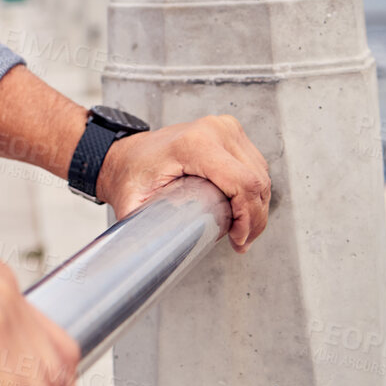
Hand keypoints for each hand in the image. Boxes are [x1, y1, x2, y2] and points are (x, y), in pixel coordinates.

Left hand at [96, 115, 270, 251]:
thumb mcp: (134, 203)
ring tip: (241, 231)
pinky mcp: (230, 132)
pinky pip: (255, 165)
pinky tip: (242, 209)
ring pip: (261, 174)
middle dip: (254, 218)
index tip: (238, 239)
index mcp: (194, 144)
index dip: (249, 217)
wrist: (124, 155)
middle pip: (256, 181)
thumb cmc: (129, 175)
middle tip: (241, 242)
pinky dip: (253, 191)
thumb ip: (144, 229)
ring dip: (257, 206)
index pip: (243, 183)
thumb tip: (152, 258)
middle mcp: (214, 130)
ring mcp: (225, 128)